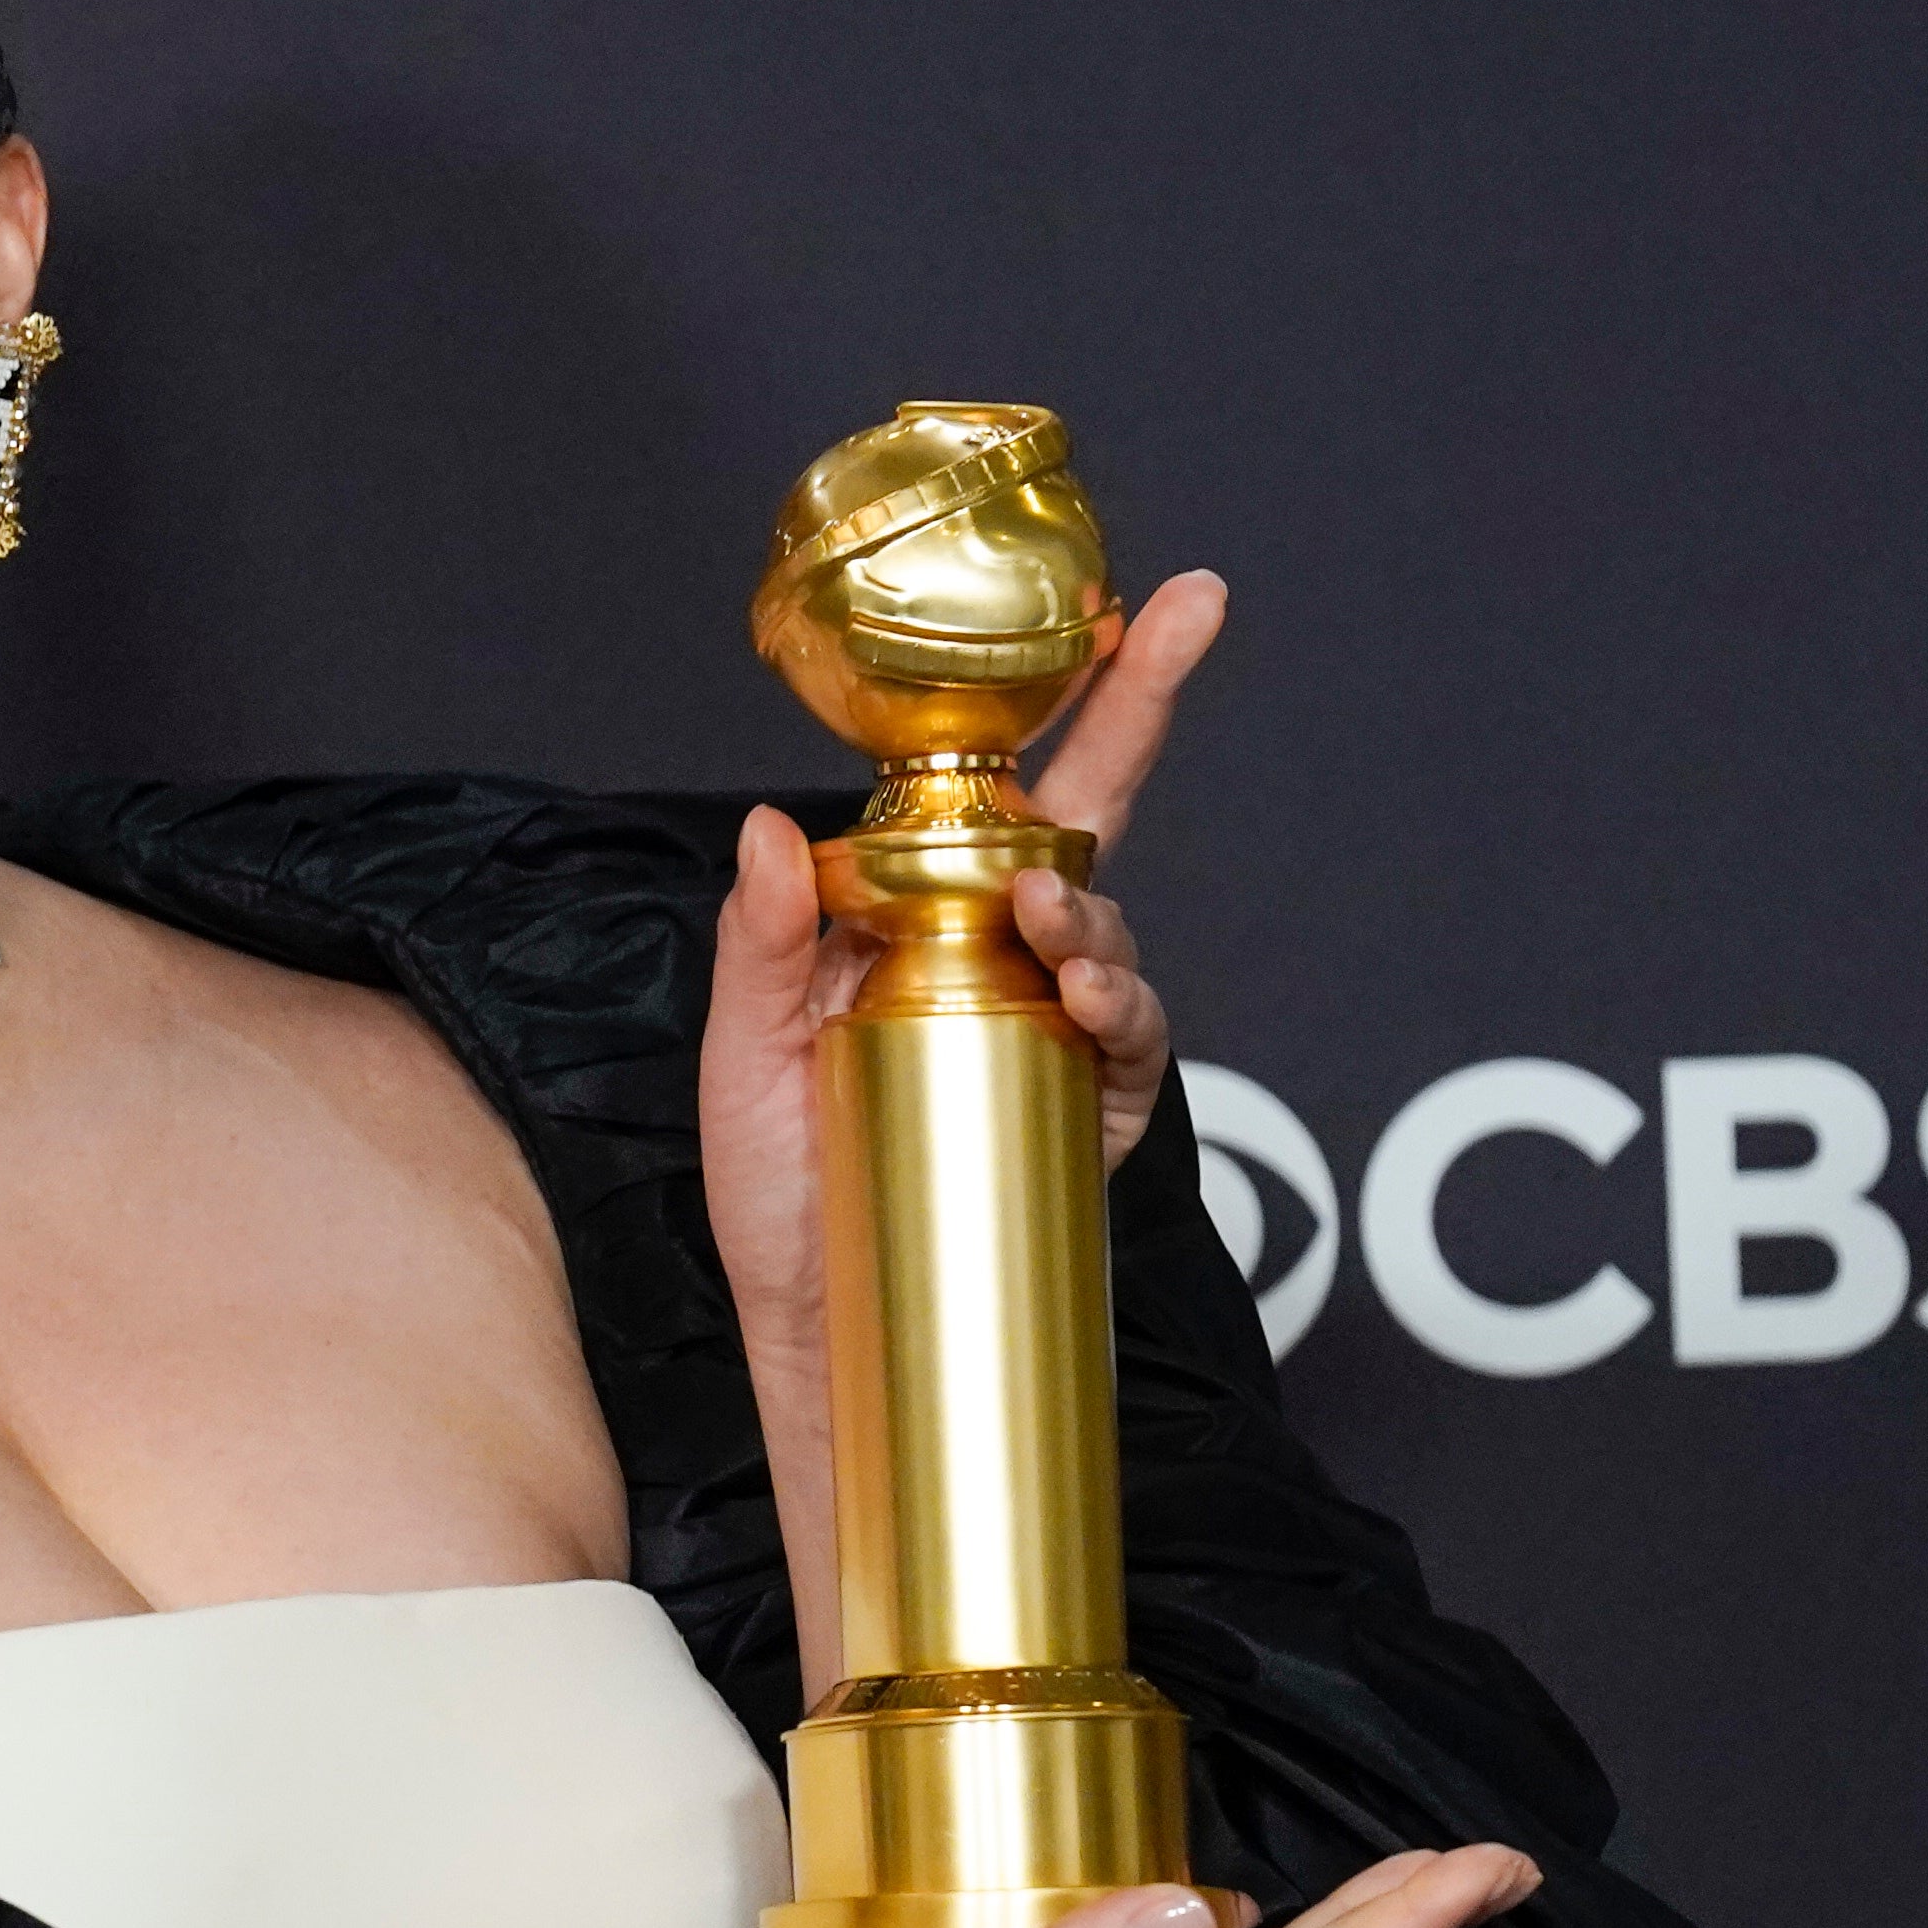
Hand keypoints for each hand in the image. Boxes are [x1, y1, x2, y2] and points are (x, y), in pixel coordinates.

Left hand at [702, 568, 1224, 1695]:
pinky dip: (1117, 1000)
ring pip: (1106, 925)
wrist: (818, 1329)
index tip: (1116, 599)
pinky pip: (1129, 1038)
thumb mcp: (739, 1056)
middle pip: (1087, 815)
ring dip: (1089, 901)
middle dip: (1143, 708)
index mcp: (915, 916)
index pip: (993, 787)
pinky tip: (1082, 984)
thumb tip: (774, 822)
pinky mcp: (1090, 1107)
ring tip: (1045, 918)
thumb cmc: (778, 1194)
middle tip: (1188, 619)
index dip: (1059, 695)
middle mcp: (997, 953)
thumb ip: (760, 942)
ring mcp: (1055, 1025)